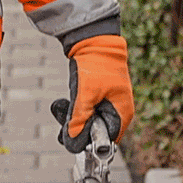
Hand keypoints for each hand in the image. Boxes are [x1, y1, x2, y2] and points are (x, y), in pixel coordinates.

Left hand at [50, 34, 133, 152]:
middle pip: (97, 132)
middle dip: (78, 129)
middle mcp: (117, 110)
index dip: (90, 142)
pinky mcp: (98, 96)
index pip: (107, 139)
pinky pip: (85, 111)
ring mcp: (108, 103)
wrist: (93, 40)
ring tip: (60, 108)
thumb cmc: (96, 65)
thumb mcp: (86, 94)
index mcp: (122, 113)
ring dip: (73, 118)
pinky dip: (73, 109)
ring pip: (89, 122)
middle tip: (63, 125)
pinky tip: (62, 103)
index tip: (72, 140)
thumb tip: (73, 141)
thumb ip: (80, 118)